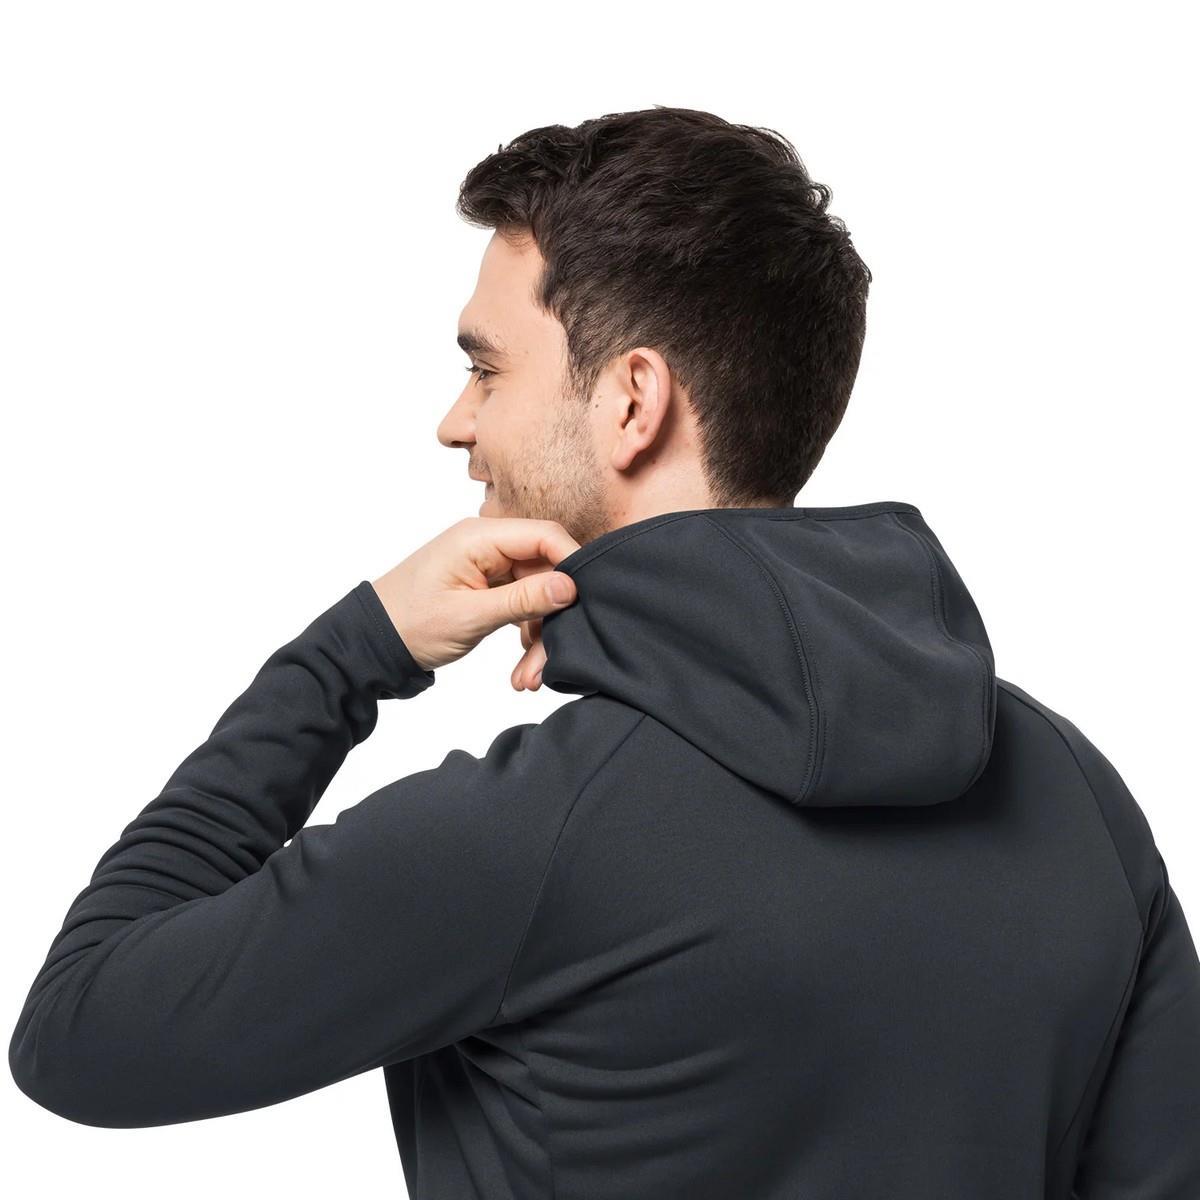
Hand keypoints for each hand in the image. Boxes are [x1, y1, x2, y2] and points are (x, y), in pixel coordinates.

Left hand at [371, 517, 579, 676]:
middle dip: (552, 618)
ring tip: (527, 677)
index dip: (572, 564)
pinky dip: (526, 635)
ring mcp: (488, 567)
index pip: (545, 536)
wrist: (372, 644)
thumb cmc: (410, 624)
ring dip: (539, 636)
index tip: (586, 602)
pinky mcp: (488, 587)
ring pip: (536, 594)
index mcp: (479, 538)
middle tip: (547, 662)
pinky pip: (522, 605)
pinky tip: (520, 669)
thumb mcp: (470, 616)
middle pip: (544, 572)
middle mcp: (487, 545)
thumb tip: (570, 586)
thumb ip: (523, 599)